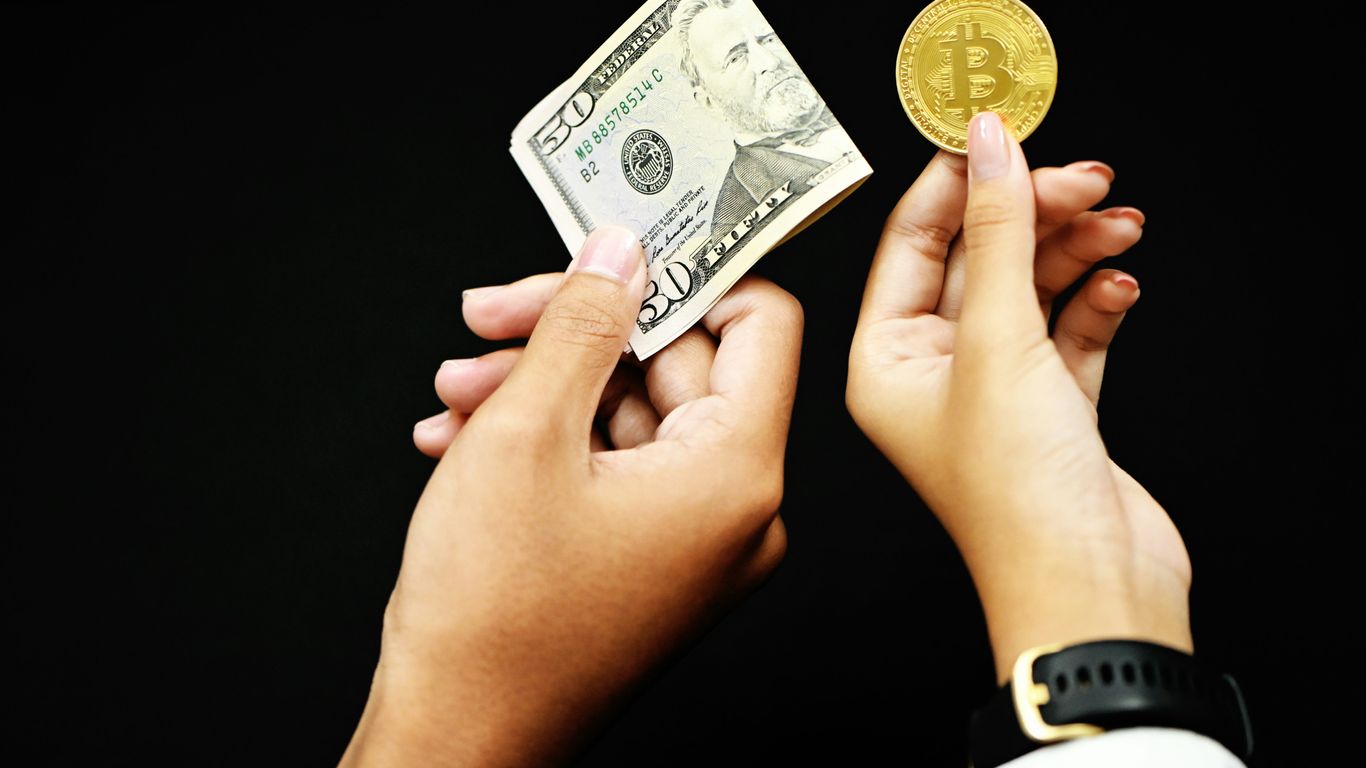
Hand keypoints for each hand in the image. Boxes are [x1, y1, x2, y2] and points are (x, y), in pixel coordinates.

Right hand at [342, 227, 801, 764]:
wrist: (456, 737)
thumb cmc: (492, 616)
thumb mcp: (526, 432)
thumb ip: (581, 322)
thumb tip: (622, 251)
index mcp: (736, 474)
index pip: (760, 322)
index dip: (689, 272)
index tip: (622, 246)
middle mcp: (736, 511)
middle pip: (677, 364)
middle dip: (573, 333)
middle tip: (489, 315)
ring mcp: (695, 542)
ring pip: (631, 414)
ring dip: (542, 387)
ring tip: (458, 392)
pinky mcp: (653, 561)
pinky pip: (616, 467)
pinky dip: (547, 441)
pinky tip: (464, 435)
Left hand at [846, 113, 1191, 682]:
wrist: (1091, 586)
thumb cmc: (1017, 494)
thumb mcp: (999, 340)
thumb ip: (1000, 235)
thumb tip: (992, 148)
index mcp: (883, 362)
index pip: (911, 246)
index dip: (955, 185)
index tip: (1000, 135)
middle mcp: (930, 376)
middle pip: (978, 262)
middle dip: (1031, 215)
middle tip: (1084, 177)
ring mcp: (992, 394)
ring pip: (1031, 294)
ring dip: (1075, 253)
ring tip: (1119, 223)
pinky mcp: (1051, 412)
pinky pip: (1070, 335)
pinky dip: (1095, 305)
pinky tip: (1121, 286)